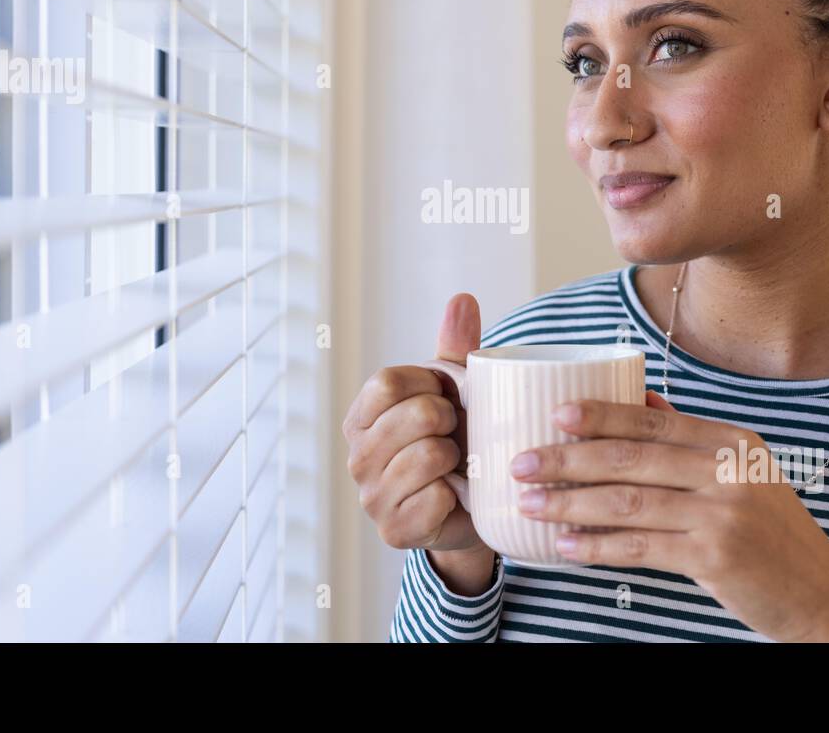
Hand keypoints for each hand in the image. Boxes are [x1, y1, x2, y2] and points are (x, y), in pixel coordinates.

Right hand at [342, 293, 489, 553]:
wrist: (471, 508)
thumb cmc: (456, 439)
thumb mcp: (454, 392)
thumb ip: (455, 346)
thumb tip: (463, 298)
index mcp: (362, 416)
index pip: (388, 382)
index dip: (428, 385)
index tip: (445, 397)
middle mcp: (357, 456)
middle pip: (413, 416)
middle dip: (449, 420)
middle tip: (455, 434)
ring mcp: (371, 496)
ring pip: (428, 456)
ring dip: (456, 458)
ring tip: (456, 464)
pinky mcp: (394, 530)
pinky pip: (436, 498)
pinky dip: (457, 495)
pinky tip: (455, 495)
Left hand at [510, 391, 828, 641]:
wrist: (822, 595)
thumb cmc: (773, 533)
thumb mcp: (745, 472)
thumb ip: (692, 438)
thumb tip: (641, 398)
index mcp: (732, 442)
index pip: (655, 420)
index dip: (603, 415)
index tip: (557, 415)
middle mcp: (729, 470)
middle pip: (633, 457)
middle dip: (568, 459)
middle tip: (522, 462)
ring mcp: (724, 513)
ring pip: (629, 502)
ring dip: (571, 503)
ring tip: (530, 503)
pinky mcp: (716, 556)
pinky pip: (641, 547)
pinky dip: (598, 546)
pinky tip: (566, 545)